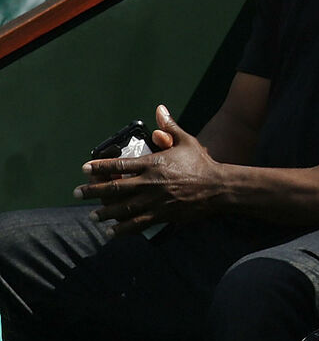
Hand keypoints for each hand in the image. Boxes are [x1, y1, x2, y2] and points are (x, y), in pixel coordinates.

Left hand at [74, 105, 223, 235]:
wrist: (218, 187)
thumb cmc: (201, 163)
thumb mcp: (186, 141)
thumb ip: (169, 127)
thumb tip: (159, 108)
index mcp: (152, 164)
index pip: (119, 166)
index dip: (99, 167)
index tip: (85, 169)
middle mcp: (150, 183)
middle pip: (114, 189)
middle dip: (93, 191)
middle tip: (78, 193)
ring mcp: (154, 201)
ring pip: (122, 209)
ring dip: (104, 213)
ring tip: (92, 215)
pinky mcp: (161, 215)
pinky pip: (137, 224)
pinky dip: (122, 229)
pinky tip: (111, 232)